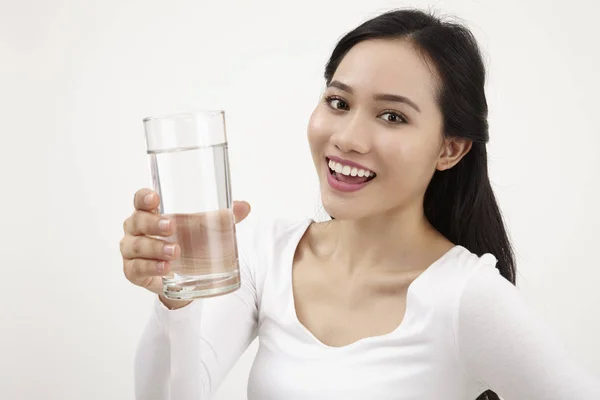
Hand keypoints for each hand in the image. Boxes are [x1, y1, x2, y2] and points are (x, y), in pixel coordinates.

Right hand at [120, 188, 250, 303]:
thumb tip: (245, 207)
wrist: (184, 276)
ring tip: (175, 252)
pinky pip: (136, 269)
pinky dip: (151, 268)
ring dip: (154, 249)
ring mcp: (132, 251)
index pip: (140, 200)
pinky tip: (165, 269)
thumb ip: (223, 217)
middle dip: (153, 224)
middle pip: (137, 221)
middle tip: (171, 227)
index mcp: (150, 212)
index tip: (155, 198)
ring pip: (136, 247)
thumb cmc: (189, 242)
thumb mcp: (204, 229)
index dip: (144, 197)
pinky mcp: (133, 272)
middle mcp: (136, 229)